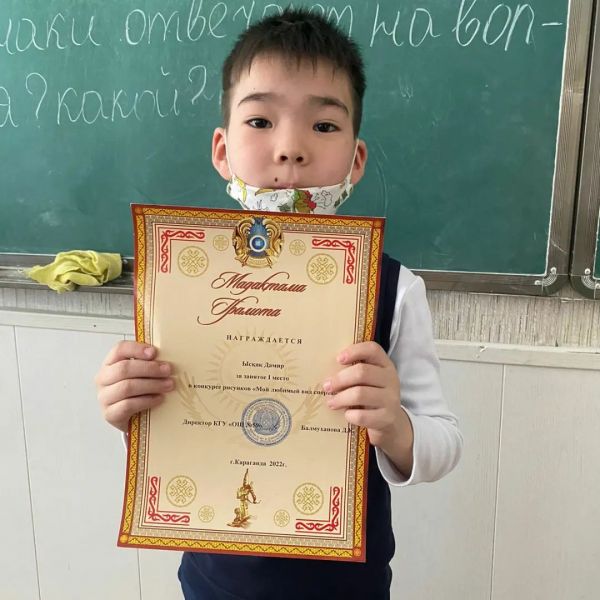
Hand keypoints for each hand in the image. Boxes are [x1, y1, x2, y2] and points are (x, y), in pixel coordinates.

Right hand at [94, 341, 173, 432]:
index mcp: (110, 364)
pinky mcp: (110, 414)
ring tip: (168, 385)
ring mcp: (105, 397)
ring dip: (151, 385)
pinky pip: (128, 405)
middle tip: (168, 370)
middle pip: (124, 368)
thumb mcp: (142, 374)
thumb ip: (148, 363)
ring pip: (127, 387)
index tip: (154, 352)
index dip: (136, 349)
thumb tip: (165, 358)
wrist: (133, 419)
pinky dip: (147, 401)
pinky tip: (159, 398)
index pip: (119, 349)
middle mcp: (103, 379)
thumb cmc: (138, 392)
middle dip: (149, 368)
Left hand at [323, 341, 413, 474]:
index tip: (338, 359)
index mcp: (385, 365)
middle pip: (362, 372)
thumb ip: (354, 372)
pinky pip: (362, 415)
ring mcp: (391, 399)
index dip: (354, 351)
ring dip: (340, 398)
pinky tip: (346, 415)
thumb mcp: (369, 382)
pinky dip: (349, 415)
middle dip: (340, 379)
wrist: (391, 425)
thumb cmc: (372, 397)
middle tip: (326, 386)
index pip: (373, 349)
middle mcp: (391, 379)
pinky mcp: (387, 418)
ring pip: (360, 394)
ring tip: (331, 402)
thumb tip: (326, 373)